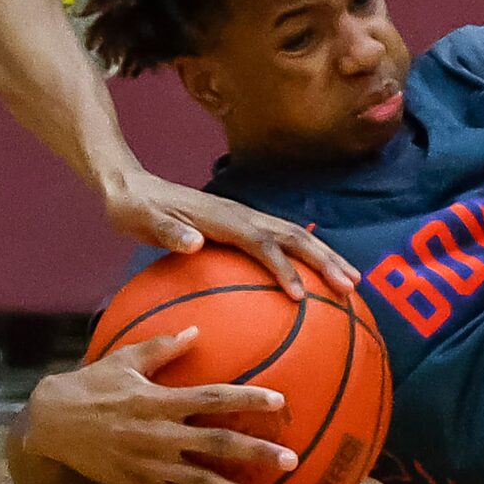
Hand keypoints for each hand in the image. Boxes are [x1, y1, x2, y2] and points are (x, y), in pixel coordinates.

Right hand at [21, 329, 296, 483]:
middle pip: (216, 445)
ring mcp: (148, 465)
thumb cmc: (91, 386)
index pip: (211, 397)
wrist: (50, 425)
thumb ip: (163, 346)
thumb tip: (197, 328)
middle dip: (257, 452)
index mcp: (158, 400)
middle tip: (291, 458)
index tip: (280, 400)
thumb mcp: (124, 359)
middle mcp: (158, 435)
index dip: (247, 398)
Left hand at [101, 170, 360, 301]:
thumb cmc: (135, 209)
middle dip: (325, 261)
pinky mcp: (242, 225)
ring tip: (351, 281)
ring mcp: (245, 218)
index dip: (283, 268)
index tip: (300, 297)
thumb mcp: (142, 220)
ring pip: (296, 237)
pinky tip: (317, 277)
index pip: (262, 244)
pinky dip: (307, 257)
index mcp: (223, 218)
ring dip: (325, 257)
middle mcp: (242, 215)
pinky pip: (283, 241)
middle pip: (294, 237)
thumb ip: (168, 232)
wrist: (132, 187)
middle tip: (352, 287)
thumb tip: (194, 242)